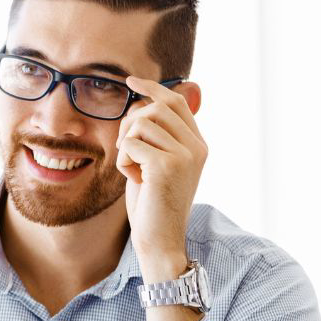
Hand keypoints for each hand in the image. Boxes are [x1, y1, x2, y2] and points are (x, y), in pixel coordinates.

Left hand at [115, 76, 205, 282]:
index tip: (130, 81)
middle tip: (127, 152)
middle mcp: (197, 146)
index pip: (176, 102)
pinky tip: (134, 180)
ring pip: (140, 124)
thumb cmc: (153, 203)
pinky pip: (130, 144)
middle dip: (130, 124)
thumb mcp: (157, 165)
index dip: (152, 89)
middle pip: (154, 108)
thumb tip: (144, 103)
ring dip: (126, 147)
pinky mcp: (167, 165)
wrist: (160, 239)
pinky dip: (123, 162)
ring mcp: (185, 155)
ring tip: (135, 171)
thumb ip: (157, 137)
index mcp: (198, 144)